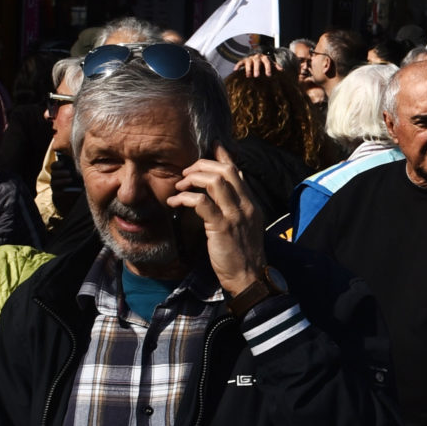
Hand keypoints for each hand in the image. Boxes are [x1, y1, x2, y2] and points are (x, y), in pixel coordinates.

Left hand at [167, 145, 267, 295]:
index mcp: (251, 204)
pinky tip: (175, 203)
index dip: (222, 156)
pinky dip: (185, 198)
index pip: (237, 171)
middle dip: (201, 166)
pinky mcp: (221, 227)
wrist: (250, 278)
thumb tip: (223, 193)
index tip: (210, 147)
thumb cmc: (243, 255)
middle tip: (185, 174)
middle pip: (225, 171)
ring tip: (179, 186)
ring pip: (214, 182)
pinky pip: (201, 202)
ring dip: (192, 179)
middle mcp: (246, 205)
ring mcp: (235, 215)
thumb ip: (237, 208)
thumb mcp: (245, 227)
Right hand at [236, 50, 275, 77]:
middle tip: (256, 76)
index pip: (267, 62)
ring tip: (248, 76)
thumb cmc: (265, 63)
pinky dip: (238, 66)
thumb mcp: (271, 64)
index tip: (268, 75)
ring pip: (248, 62)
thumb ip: (276, 66)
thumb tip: (282, 70)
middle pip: (257, 62)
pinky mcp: (244, 60)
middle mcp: (257, 57)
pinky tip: (235, 70)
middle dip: (257, 69)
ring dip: (248, 69)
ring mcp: (250, 58)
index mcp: (265, 58)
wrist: (258, 58)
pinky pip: (240, 62)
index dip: (268, 68)